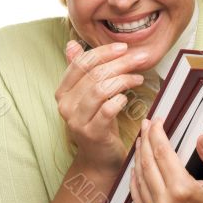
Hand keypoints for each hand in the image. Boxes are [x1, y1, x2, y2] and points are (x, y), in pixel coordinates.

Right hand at [55, 40, 145, 176]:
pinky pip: (107, 109)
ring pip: (100, 89)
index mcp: (62, 92)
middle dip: (120, 63)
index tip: (123, 47)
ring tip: (138, 78)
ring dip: (124, 80)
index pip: (80, 63)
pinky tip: (127, 97)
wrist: (98, 158)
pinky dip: (119, 100)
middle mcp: (65, 105)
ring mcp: (76, 121)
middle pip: (94, 75)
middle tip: (140, 58)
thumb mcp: (88, 95)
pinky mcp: (91, 133)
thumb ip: (80, 71)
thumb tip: (72, 44)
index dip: (103, 52)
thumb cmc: (97, 122)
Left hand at [130, 118, 202, 202]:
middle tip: (145, 125)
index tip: (156, 121)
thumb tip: (201, 138)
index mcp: (183, 190)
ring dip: (138, 158)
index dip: (157, 133)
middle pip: (147, 163)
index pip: (162, 152)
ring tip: (140, 142)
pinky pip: (138, 200)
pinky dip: (135, 182)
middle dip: (145, 140)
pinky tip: (135, 169)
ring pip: (140, 180)